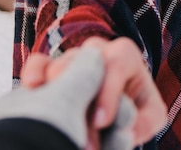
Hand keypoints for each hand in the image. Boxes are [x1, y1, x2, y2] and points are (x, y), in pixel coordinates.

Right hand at [21, 37, 166, 148]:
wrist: (112, 118)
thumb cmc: (135, 112)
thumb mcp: (148, 116)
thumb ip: (145, 121)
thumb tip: (127, 129)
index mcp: (125, 55)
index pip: (116, 62)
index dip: (108, 91)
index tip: (102, 122)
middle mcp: (97, 50)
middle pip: (86, 60)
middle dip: (80, 92)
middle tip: (76, 126)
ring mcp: (72, 58)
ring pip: (62, 63)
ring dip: (59, 91)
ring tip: (56, 117)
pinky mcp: (49, 68)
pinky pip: (39, 62)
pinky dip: (34, 71)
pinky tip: (32, 87)